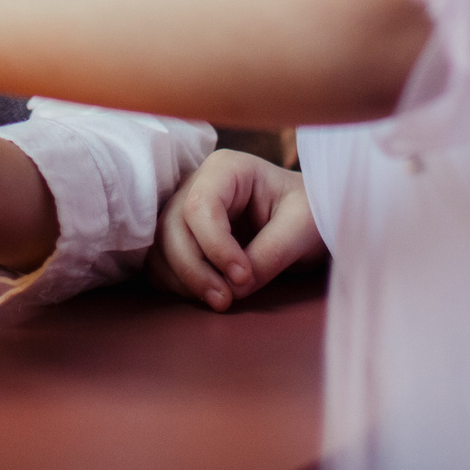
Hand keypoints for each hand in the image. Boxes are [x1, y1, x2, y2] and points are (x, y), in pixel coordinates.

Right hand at [146, 149, 322, 311]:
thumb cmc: (308, 211)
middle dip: (194, 270)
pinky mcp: (181, 236)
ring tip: (220, 300)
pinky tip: (205, 294)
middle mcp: (197, 184)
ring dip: (183, 280)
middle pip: (173, 227)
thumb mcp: (303, 227)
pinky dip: (177, 283)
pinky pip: (161, 261)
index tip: (244, 277)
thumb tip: (236, 286)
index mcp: (227, 169)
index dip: (215, 246)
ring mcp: (184, 209)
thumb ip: (272, 253)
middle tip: (226, 300)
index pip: (200, 206)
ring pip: (161, 246)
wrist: (306, 220)